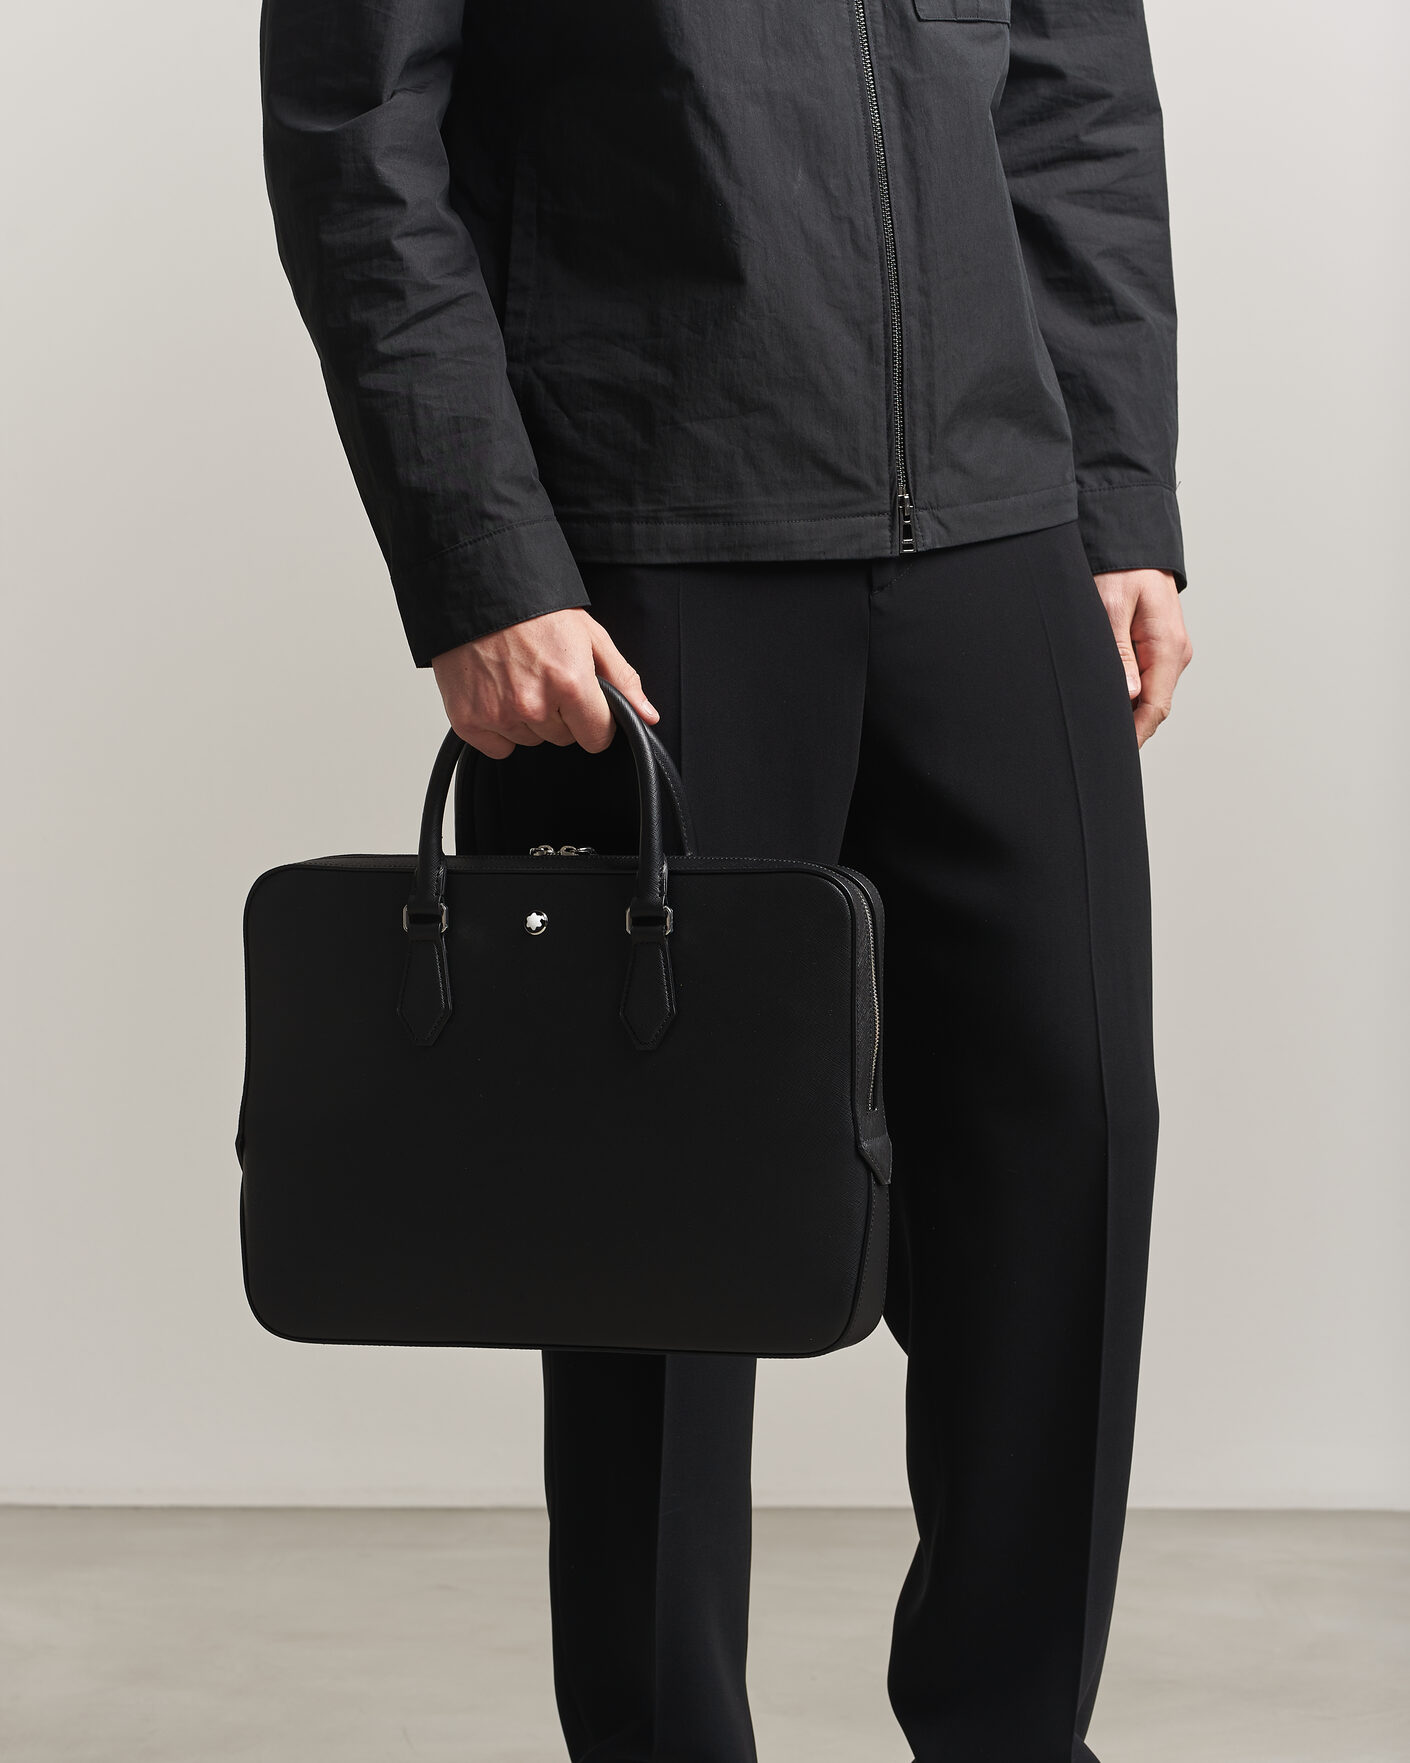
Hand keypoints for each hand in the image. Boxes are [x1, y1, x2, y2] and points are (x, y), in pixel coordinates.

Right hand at [431, 608, 658, 758]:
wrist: (476, 592)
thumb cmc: (535, 610)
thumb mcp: (590, 635)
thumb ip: (622, 679)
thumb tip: (648, 716)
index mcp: (570, 683)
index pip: (597, 738)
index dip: (595, 722)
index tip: (584, 704)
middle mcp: (534, 704)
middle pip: (563, 738)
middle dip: (560, 715)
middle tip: (544, 677)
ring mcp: (499, 715)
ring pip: (530, 741)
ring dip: (528, 719)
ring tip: (517, 678)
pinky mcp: (468, 721)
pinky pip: (498, 747)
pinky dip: (498, 728)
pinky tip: (496, 694)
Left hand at [1093, 569, 1192, 746]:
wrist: (1133, 545)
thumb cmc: (1120, 570)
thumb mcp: (1110, 608)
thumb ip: (1119, 652)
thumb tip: (1128, 694)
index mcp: (1168, 647)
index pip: (1156, 707)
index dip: (1135, 734)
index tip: (1112, 753)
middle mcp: (1175, 653)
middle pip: (1153, 707)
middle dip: (1128, 728)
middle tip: (1096, 747)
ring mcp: (1169, 650)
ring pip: (1150, 695)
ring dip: (1127, 711)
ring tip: (1096, 728)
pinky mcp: (1158, 646)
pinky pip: (1146, 679)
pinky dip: (1128, 694)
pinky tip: (1106, 701)